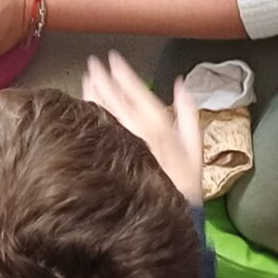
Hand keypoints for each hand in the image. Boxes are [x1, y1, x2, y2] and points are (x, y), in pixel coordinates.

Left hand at [80, 52, 204, 202]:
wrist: (166, 219)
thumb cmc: (184, 186)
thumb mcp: (196, 151)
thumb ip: (189, 116)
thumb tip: (181, 85)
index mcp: (159, 129)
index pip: (138, 95)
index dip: (124, 75)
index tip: (113, 59)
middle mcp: (137, 135)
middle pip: (116, 101)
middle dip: (103, 79)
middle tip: (92, 62)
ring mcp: (121, 147)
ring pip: (104, 113)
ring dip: (94, 92)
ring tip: (85, 76)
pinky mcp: (108, 159)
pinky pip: (96, 131)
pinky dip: (89, 114)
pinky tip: (82, 103)